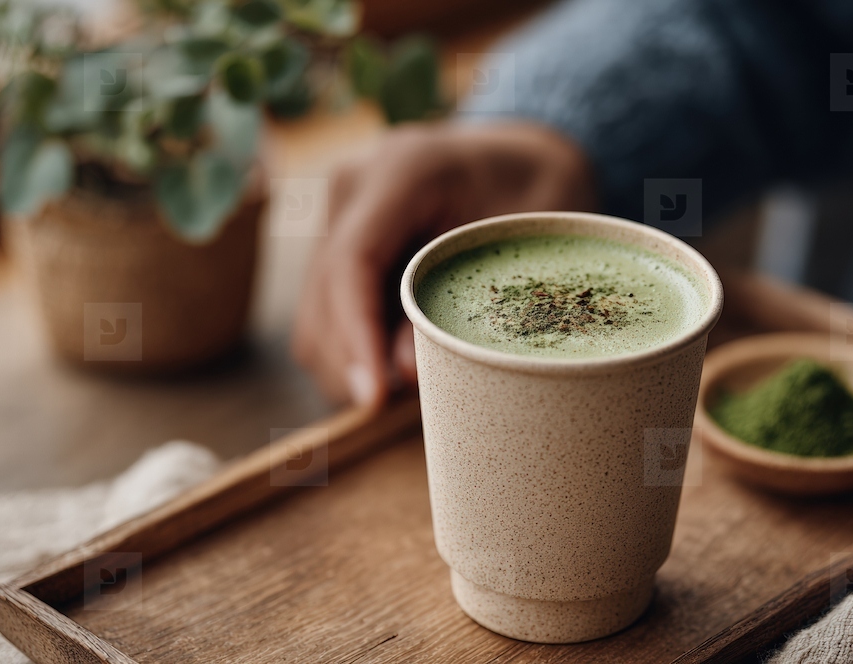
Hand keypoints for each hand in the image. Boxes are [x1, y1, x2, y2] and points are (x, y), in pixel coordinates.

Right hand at [292, 121, 596, 405]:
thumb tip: (403, 372)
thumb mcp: (521, 239)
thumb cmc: (538, 191)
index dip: (356, 335)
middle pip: (324, 294)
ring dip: (348, 360)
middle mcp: (355, 186)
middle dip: (353, 360)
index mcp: (402, 170)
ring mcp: (338, 212)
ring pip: (314, 311)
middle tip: (403, 408)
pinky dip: (351, 347)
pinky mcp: (336, 240)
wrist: (523, 156)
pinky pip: (323, 310)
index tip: (372, 397)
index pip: (352, 261)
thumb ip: (466, 297)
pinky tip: (395, 361)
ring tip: (407, 386)